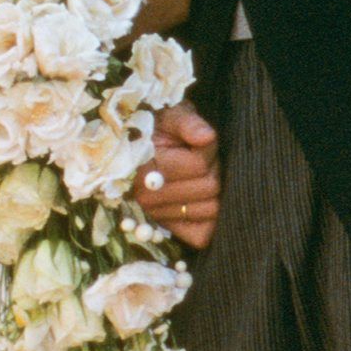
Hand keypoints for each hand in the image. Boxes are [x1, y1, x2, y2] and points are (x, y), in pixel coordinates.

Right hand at [135, 102, 218, 248]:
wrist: (137, 145)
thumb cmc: (158, 128)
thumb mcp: (171, 116)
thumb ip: (188, 123)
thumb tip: (206, 137)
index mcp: (146, 169)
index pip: (200, 166)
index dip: (207, 150)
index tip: (196, 142)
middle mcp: (147, 198)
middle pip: (209, 187)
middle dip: (212, 169)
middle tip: (199, 159)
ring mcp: (157, 217)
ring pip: (211, 209)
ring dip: (211, 191)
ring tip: (196, 176)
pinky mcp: (168, 229)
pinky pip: (200, 235)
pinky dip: (208, 221)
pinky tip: (200, 201)